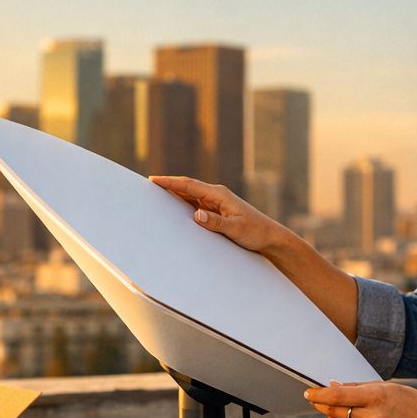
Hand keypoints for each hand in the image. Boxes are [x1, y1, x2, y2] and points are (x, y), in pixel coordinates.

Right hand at [149, 175, 286, 254]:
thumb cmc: (254, 232)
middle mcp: (215, 195)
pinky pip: (194, 205)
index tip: (153, 180)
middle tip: (147, 185)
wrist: (269, 237)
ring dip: (172, 194)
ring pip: (189, 196)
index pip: (189, 185)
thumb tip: (196, 214)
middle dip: (167, 184)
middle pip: (186, 187)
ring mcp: (215, 203)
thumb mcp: (235, 228)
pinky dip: (181, 204)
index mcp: (219, 194)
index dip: (170, 182)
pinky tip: (171, 208)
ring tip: (154, 195)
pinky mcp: (216, 212)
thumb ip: (215, 222)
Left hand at [304, 381, 416, 417]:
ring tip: (337, 414)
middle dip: (322, 406)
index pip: (336, 397)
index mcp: (376, 397)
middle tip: (318, 401)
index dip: (318, 395)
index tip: (309, 393)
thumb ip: (356, 388)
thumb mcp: (385, 387)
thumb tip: (331, 387)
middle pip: (333, 413)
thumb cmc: (408, 401)